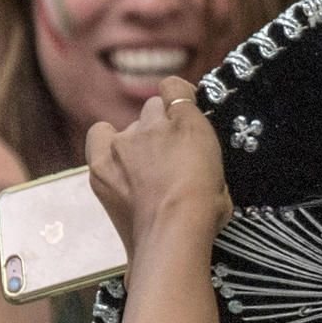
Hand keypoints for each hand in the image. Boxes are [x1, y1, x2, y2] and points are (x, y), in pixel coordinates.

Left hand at [85, 77, 229, 256]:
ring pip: (129, 129)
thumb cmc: (206, 210)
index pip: (175, 88)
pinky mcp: (100, 164)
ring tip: (147, 173)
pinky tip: (119, 166)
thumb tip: (192, 153)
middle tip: (172, 155)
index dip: (180, 100)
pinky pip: (101, 137)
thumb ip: (204, 153)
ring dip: (137, 143)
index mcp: (188, 123)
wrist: (172, 234)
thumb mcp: (221, 175)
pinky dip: (108, 147)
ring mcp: (123, 143)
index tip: (185, 114)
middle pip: (152, 110)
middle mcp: (151, 124)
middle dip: (161, 125)